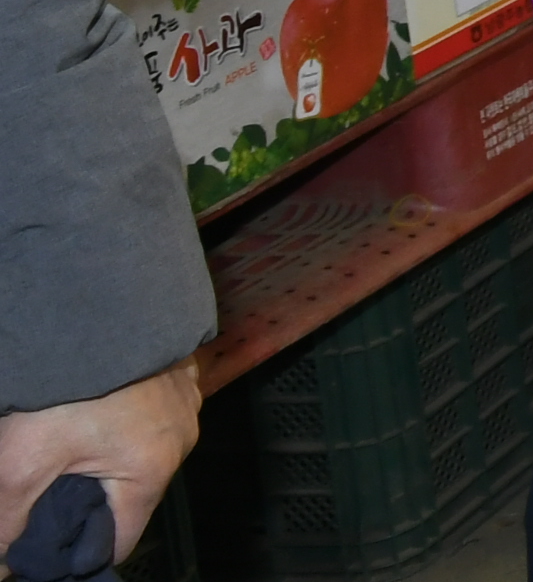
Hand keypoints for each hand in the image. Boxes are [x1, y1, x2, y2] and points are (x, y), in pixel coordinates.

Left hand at [0, 357, 201, 561]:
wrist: (100, 303)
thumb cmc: (69, 384)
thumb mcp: (22, 461)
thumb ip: (7, 520)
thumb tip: (1, 569)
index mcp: (152, 471)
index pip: (119, 542)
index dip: (78, 550)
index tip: (43, 541)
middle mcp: (182, 440)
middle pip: (131, 495)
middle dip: (90, 497)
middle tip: (45, 482)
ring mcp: (186, 401)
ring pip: (144, 450)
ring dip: (109, 454)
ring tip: (66, 439)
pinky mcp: (181, 371)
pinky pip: (155, 410)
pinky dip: (127, 416)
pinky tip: (96, 402)